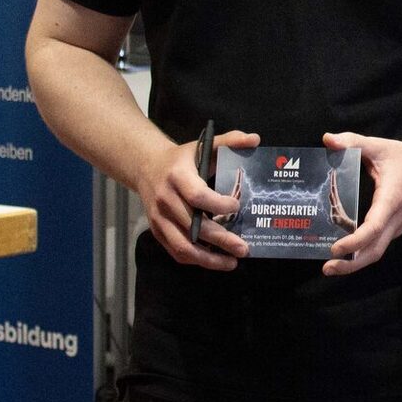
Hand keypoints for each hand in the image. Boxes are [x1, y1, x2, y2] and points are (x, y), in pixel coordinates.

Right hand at [132, 129, 259, 270]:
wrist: (146, 167)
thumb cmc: (183, 158)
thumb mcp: (204, 145)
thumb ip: (230, 141)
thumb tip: (255, 139)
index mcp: (177, 176)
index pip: (197, 196)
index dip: (217, 205)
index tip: (237, 207)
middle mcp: (165, 200)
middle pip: (193, 226)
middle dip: (221, 239)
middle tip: (244, 248)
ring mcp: (159, 219)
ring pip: (183, 245)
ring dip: (208, 259)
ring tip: (232, 262)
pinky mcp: (157, 231)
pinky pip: (176, 251)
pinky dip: (196, 260)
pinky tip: (215, 261)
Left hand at [320, 132, 401, 275]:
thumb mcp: (380, 146)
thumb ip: (353, 142)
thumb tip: (327, 139)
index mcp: (391, 200)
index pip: (373, 229)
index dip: (354, 242)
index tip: (335, 249)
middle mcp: (396, 218)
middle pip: (374, 251)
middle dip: (351, 264)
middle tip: (327, 268)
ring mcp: (398, 225)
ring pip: (377, 251)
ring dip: (356, 262)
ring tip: (332, 265)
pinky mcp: (396, 227)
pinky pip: (379, 245)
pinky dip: (363, 252)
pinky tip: (346, 252)